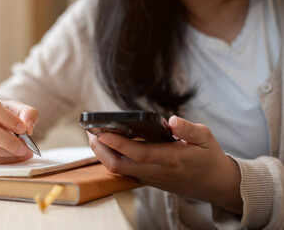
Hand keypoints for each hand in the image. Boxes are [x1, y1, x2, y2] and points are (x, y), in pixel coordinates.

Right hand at [0, 93, 38, 163]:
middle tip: (25, 146)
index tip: (23, 128)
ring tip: (23, 152)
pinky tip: (15, 157)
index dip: (8, 118)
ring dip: (8, 152)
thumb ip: (26, 112)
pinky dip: (4, 161)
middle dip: (8, 140)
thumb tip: (28, 127)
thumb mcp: (12, 108)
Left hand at [87, 116, 242, 213]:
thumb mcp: (206, 138)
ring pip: (119, 171)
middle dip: (101, 150)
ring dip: (103, 155)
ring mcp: (151, 178)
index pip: (139, 153)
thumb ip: (189, 129)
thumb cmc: (208, 158)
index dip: (119, 143)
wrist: (213, 184)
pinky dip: (112, 159)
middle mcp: (157, 171)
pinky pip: (124, 171)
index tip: (102, 132)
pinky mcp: (148, 180)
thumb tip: (171, 120)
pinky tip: (108, 145)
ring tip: (95, 136)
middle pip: (120, 165)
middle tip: (90, 131)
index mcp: (172, 159)